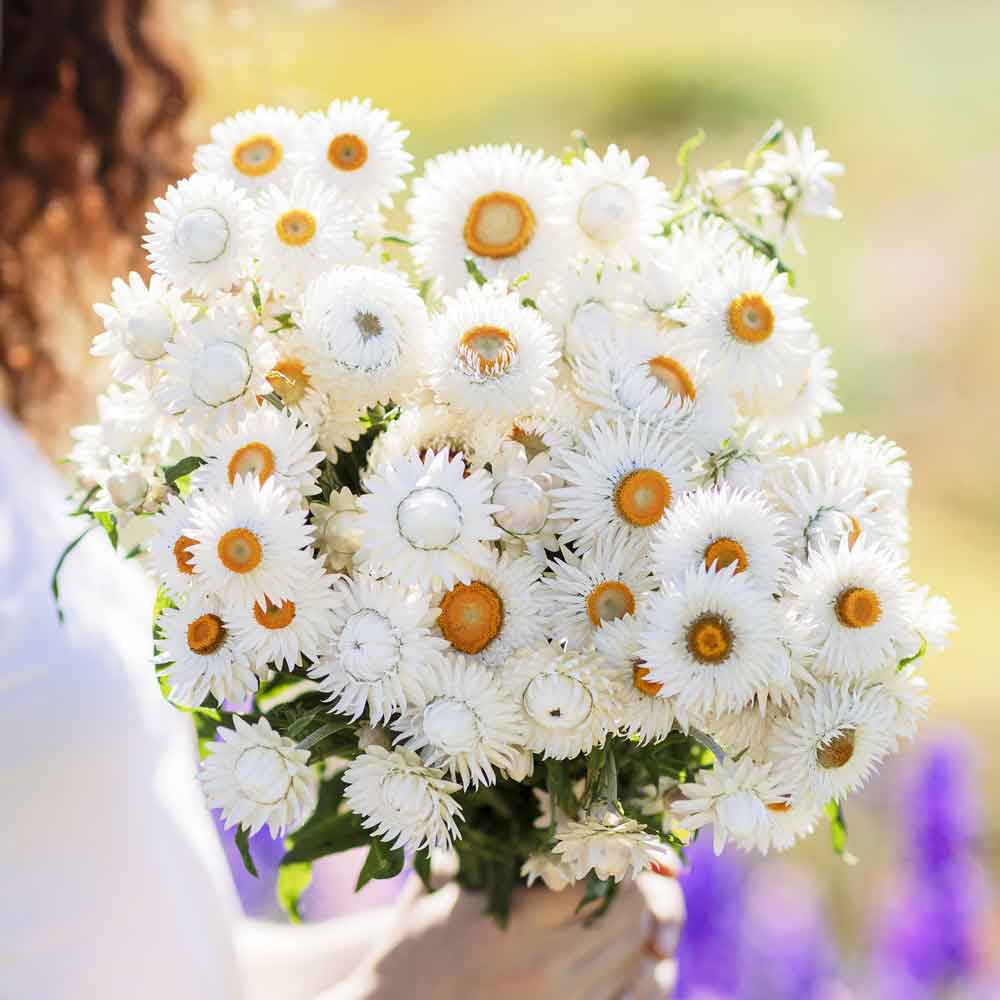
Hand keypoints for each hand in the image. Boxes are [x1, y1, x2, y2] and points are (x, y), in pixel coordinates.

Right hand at [316, 871, 683, 999]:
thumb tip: (534, 799)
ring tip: (617, 903)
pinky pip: (635, 996)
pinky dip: (638, 969)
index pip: (598, 880)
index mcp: (515, 926)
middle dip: (631, 885)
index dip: (609, 852)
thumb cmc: (413, 946)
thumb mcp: (445, 884)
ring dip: (637, 925)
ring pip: (637, 957)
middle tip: (613, 866)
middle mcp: (547, 970)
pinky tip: (620, 951)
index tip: (599, 836)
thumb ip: (488, 846)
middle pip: (630, 916)